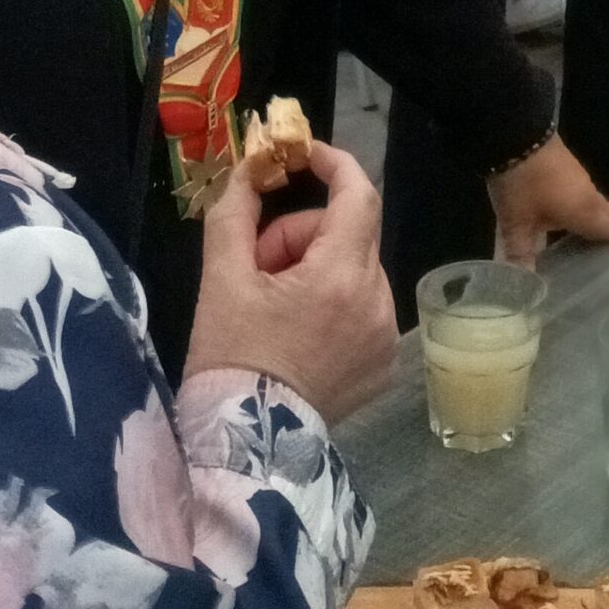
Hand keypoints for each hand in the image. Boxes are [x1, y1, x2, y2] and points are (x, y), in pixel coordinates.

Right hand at [184, 140, 397, 421]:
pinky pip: (364, 307)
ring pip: (355, 269)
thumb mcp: (222, 279)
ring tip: (274, 308)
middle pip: (348, 233)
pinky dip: (335, 306)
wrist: (243, 451)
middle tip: (258, 266)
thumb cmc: (229, 359)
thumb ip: (236, 212)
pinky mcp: (385, 363)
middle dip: (301, 236)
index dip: (333, 164)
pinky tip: (299, 337)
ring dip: (317, 271)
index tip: (302, 158)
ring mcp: (386, 335)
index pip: (359, 193)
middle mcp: (377, 301)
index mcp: (341, 276)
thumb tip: (251, 168)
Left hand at [487, 135, 608, 265]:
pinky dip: (590, 195)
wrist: (516, 134)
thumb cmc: (522, 185)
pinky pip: (585, 186)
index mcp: (582, 211)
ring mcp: (575, 175)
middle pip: (606, 208)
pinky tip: (582, 197)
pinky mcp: (563, 162)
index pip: (607, 227)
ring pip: (596, 195)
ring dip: (606, 204)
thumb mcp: (517, 223)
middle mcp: (585, 194)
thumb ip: (521, 254)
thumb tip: (523, 290)